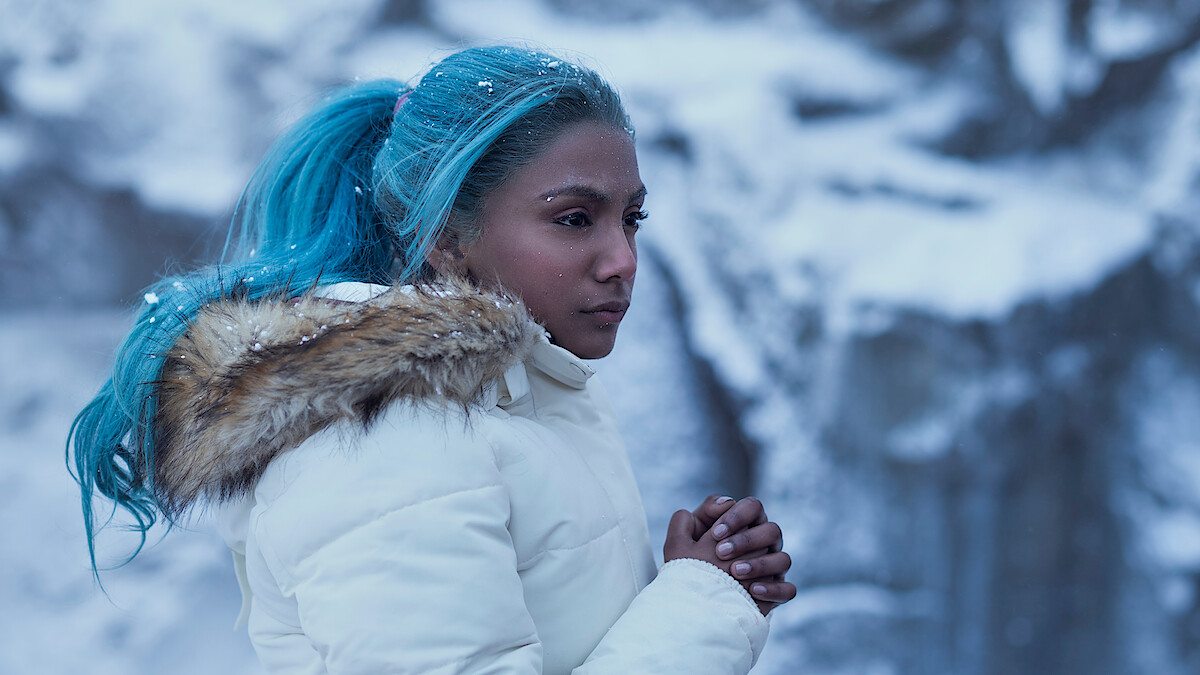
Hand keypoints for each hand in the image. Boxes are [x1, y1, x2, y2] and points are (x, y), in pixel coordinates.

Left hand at [665, 494, 795, 614]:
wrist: (692, 606)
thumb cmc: (688, 567)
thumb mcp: (681, 542)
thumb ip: (696, 516)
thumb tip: (725, 502)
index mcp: (746, 524)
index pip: (753, 507)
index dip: (737, 516)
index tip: (715, 534)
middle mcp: (764, 544)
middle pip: (772, 530)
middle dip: (746, 540)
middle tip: (720, 553)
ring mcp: (773, 568)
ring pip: (783, 559)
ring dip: (760, 564)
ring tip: (734, 572)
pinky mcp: (776, 594)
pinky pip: (788, 590)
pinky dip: (773, 589)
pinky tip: (752, 591)